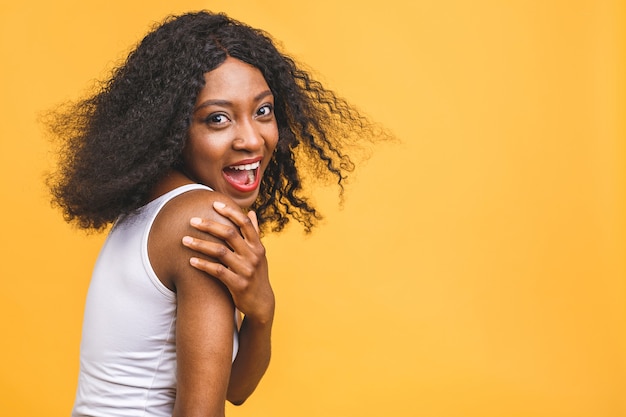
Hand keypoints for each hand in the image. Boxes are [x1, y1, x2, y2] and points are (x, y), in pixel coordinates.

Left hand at [182, 201, 274, 323]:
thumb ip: (254, 233)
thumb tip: (252, 213)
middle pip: (230, 234)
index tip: (214, 204)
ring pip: (220, 252)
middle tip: (192, 220)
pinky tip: (190, 260)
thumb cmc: (257, 274)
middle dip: (209, 225)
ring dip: (200, 244)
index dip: (230, 212)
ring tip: (184, 240)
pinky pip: (217, 271)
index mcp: (258, 246)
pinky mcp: (238, 285)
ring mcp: (246, 270)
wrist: (261, 302)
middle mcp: (253, 256)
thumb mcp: (259, 254)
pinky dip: (203, 265)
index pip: (245, 223)